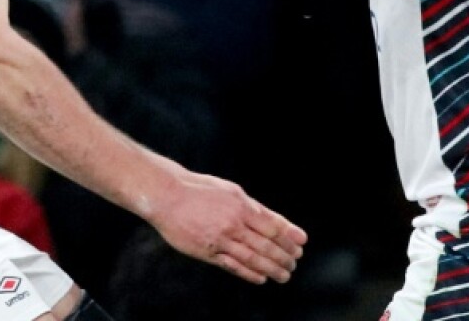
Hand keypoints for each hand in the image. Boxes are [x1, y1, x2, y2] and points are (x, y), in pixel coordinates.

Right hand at [148, 167, 306, 284]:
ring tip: (284, 275)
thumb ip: (250, 206)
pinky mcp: (207, 251)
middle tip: (294, 263)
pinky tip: (261, 278)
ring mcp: (220, 239)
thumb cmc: (199, 190)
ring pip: (252, 258)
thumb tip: (271, 220)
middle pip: (266, 244)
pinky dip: (249, 274)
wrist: (167, 196)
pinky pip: (233, 266)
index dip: (289, 236)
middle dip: (284, 255)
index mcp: (241, 206)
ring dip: (271, 268)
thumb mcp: (229, 190)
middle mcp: (233, 223)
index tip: (301, 244)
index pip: (272, 225)